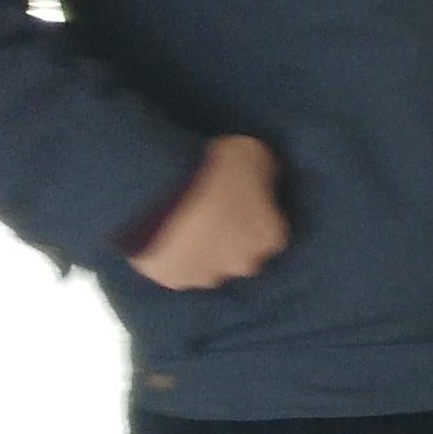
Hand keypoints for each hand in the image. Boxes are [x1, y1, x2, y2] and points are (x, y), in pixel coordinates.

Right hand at [130, 135, 287, 291]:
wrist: (162, 189)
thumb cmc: (214, 169)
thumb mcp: (252, 154)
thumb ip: (262, 174)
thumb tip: (260, 178)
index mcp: (271, 236)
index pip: (269, 232)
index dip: (251, 216)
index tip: (235, 202)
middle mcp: (244, 263)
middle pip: (241, 254)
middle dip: (229, 239)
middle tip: (208, 215)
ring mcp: (207, 275)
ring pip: (208, 267)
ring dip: (199, 251)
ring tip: (181, 226)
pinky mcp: (172, 280)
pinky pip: (175, 271)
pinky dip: (171, 258)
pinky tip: (162, 238)